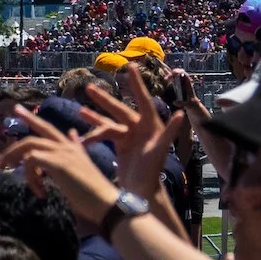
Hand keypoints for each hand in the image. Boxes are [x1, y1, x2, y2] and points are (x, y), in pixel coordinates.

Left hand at [0, 104, 121, 226]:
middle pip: (40, 129)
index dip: (34, 119)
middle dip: (23, 123)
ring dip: (13, 157)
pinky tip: (40, 192)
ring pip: (29, 146)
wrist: (107, 204)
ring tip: (5, 170)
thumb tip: (72, 133)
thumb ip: (74, 151)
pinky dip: (30, 177)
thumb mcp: (81, 168)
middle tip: (9, 123)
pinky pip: (31, 160)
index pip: (50, 129)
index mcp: (72, 148)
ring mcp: (63, 152)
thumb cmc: (93, 193)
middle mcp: (67, 146)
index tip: (19, 110)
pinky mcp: (58, 163)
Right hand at [83, 64, 186, 196]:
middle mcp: (140, 129)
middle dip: (104, 101)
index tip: (131, 67)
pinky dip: (94, 131)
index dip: (137, 84)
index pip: (144, 100)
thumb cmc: (152, 173)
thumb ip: (170, 132)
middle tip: (88, 89)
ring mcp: (130, 136)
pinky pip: (105, 133)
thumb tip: (181, 114)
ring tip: (80, 109)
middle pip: (120, 110)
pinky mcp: (121, 145)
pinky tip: (81, 128)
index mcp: (151, 127)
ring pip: (109, 122)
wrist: (142, 193)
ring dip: (95, 116)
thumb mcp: (160, 151)